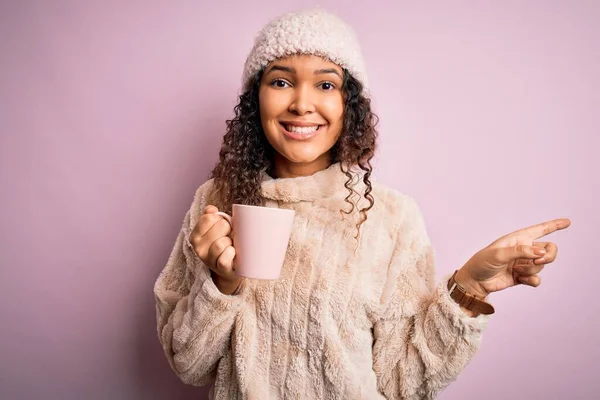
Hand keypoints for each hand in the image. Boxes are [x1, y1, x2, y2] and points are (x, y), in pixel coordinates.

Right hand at [190, 205, 242, 293]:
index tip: (222, 226)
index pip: (209, 217)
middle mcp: (198, 248)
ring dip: (231, 242)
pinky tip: (233, 254)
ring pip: (221, 243)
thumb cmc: (224, 244)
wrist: (230, 269)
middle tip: (229, 236)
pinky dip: (231, 254)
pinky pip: (225, 259)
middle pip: (221, 226)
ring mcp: (208, 260)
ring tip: (231, 246)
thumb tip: (211, 209)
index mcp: (195, 236)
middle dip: (229, 229)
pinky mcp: (220, 270)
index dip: (220, 219)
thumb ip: (210, 216)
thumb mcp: (215, 229)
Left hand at [456, 218, 570, 297]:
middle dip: (549, 256)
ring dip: (530, 270)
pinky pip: (537, 279)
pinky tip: (519, 280)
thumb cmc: (482, 263)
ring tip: (515, 270)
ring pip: (541, 267)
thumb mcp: (498, 254)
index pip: (540, 230)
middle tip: (538, 261)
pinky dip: (531, 281)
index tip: (567, 222)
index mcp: (518, 239)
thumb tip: (540, 253)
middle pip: (549, 250)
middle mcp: (523, 250)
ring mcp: (524, 263)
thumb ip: (520, 252)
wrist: (475, 281)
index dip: (554, 225)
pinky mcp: (523, 276)